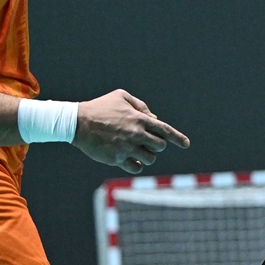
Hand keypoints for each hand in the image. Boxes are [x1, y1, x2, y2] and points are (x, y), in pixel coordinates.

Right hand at [72, 89, 188, 174]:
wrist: (77, 122)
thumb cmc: (100, 107)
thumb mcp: (121, 97)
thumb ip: (141, 106)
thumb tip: (155, 119)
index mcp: (139, 118)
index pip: (165, 130)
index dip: (178, 138)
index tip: (186, 144)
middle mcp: (136, 134)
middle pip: (159, 146)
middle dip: (157, 145)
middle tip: (146, 142)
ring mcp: (127, 147)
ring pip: (150, 158)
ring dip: (147, 155)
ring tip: (138, 150)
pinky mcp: (117, 158)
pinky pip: (136, 167)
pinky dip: (137, 164)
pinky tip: (131, 159)